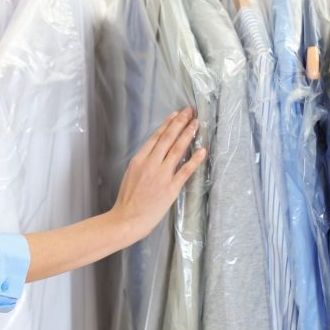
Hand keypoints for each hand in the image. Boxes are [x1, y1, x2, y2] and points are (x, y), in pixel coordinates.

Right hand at [110, 108, 205, 241]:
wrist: (128, 218)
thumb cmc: (128, 198)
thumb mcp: (131, 173)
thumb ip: (143, 161)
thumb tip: (156, 150)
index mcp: (139, 159)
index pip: (156, 137)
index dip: (167, 124)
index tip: (176, 114)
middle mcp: (151, 164)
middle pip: (168, 138)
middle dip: (180, 122)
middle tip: (190, 111)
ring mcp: (162, 175)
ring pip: (177, 150)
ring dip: (188, 135)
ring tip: (196, 124)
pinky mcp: (171, 188)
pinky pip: (185, 170)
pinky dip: (195, 159)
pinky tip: (202, 150)